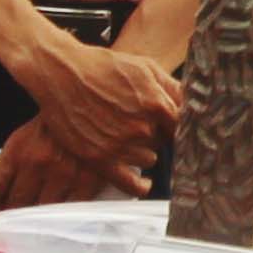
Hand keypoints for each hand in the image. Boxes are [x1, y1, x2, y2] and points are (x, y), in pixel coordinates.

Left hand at [0, 121, 112, 209]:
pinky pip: (71, 210)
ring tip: (43, 214)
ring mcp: (65, 172)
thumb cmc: (60, 123)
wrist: (96, 104)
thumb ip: (13, 164)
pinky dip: (67, 214)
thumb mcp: (29, 136)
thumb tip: (3, 196)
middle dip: (14, 215)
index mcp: (19, 148)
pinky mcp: (89, 180)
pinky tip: (66, 209)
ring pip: (43, 211)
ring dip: (41, 216)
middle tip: (18, 219)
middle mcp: (38, 161)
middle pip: (16, 204)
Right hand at [6, 32, 182, 178]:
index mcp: (155, 103)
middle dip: (154, 134)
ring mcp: (119, 145)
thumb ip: (171, 88)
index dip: (175, 125)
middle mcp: (140, 128)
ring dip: (142, 151)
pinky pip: (128, 183)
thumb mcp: (144, 66)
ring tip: (126, 136)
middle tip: (137, 122)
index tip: (170, 127)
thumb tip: (191, 106)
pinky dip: (138, 186)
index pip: (180, 125)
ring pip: (148, 159)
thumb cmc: (102, 66)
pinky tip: (142, 184)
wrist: (61, 73)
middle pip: (162, 142)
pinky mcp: (99, 158)